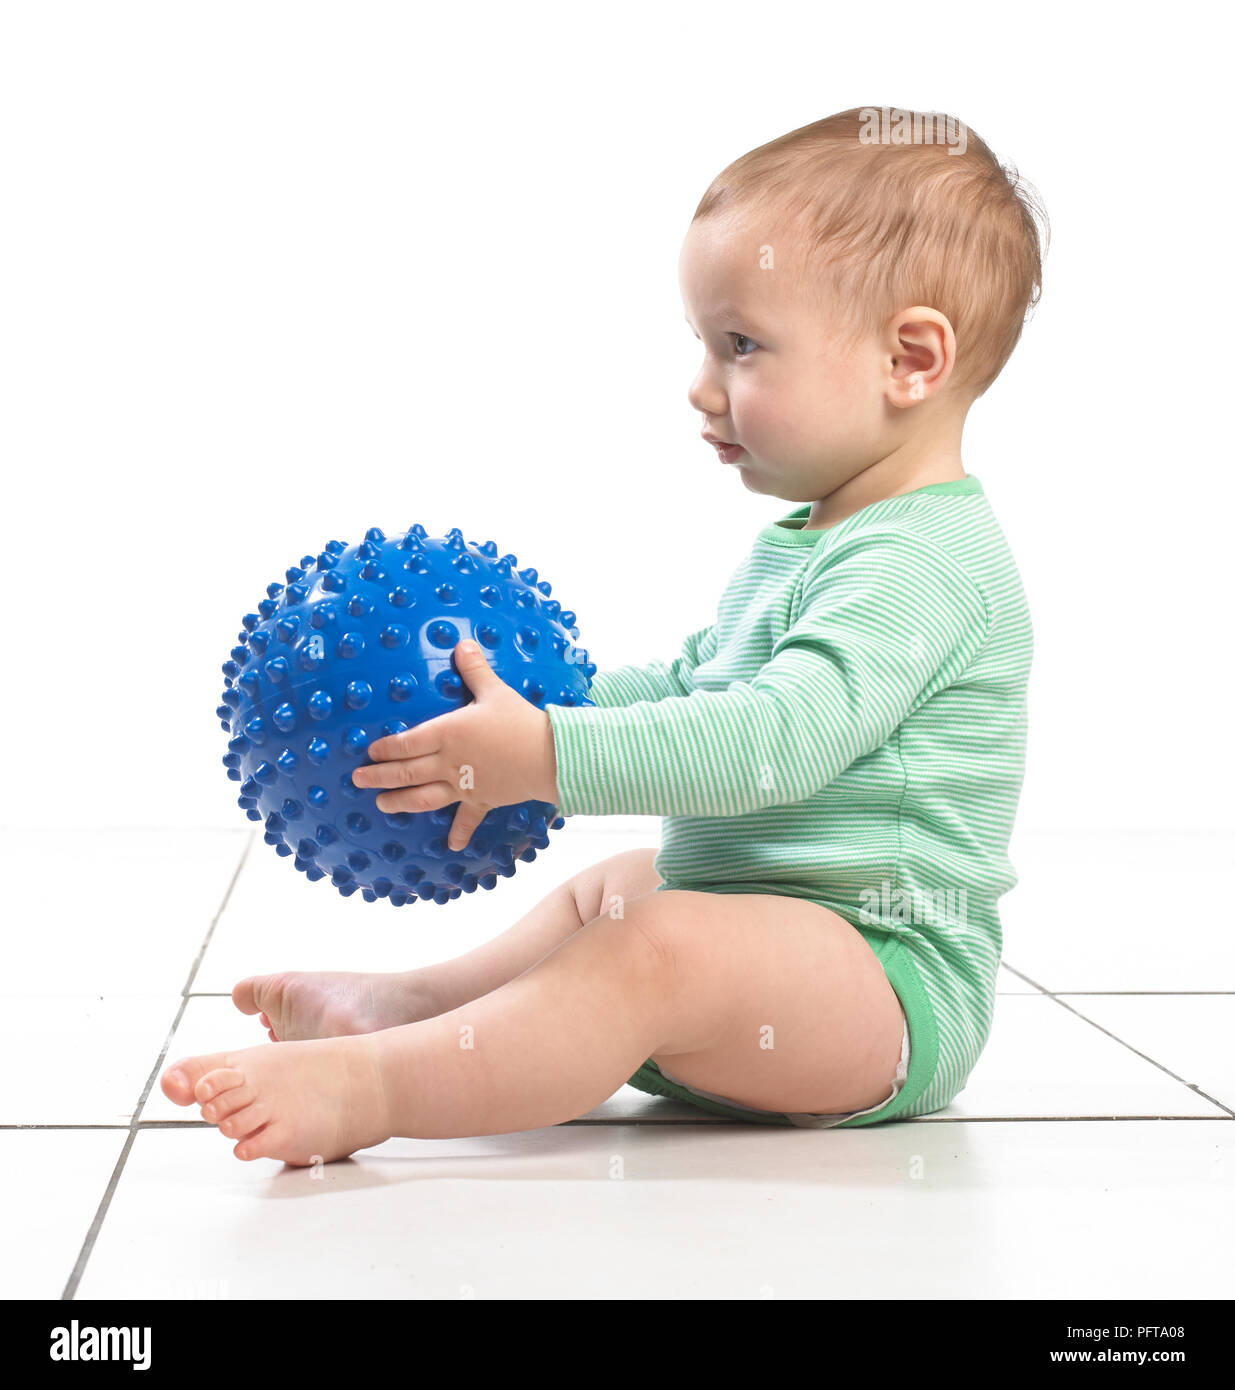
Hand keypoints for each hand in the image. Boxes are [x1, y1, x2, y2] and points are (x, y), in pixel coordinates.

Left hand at [350, 639, 559, 852]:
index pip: (407, 742)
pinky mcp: (482, 799)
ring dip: (401, 802)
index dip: (386, 748)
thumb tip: (462, 643)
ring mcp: (463, 785)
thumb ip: (474, 669)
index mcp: (447, 733)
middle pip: (406, 772)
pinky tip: (451, 846)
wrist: (547, 756)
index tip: (370, 752)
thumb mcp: (494, 690)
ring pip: (424, 797)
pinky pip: (467, 818)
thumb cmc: (519, 721)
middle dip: (379, 776)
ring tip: (382, 805)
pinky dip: (459, 832)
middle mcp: (449, 762)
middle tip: (358, 780)